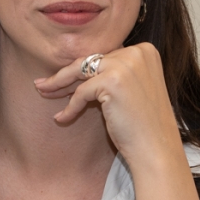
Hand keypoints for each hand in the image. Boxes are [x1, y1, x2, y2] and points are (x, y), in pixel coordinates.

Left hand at [33, 43, 182, 173]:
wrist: (156, 149)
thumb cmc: (143, 125)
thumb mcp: (131, 90)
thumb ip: (113, 74)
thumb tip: (76, 71)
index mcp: (145, 50)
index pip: (104, 56)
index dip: (81, 69)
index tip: (62, 79)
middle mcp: (136, 52)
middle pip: (90, 61)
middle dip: (65, 74)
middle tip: (43, 84)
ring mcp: (125, 65)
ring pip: (80, 71)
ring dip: (59, 84)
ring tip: (43, 92)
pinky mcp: (112, 81)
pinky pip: (81, 92)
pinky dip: (70, 106)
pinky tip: (62, 118)